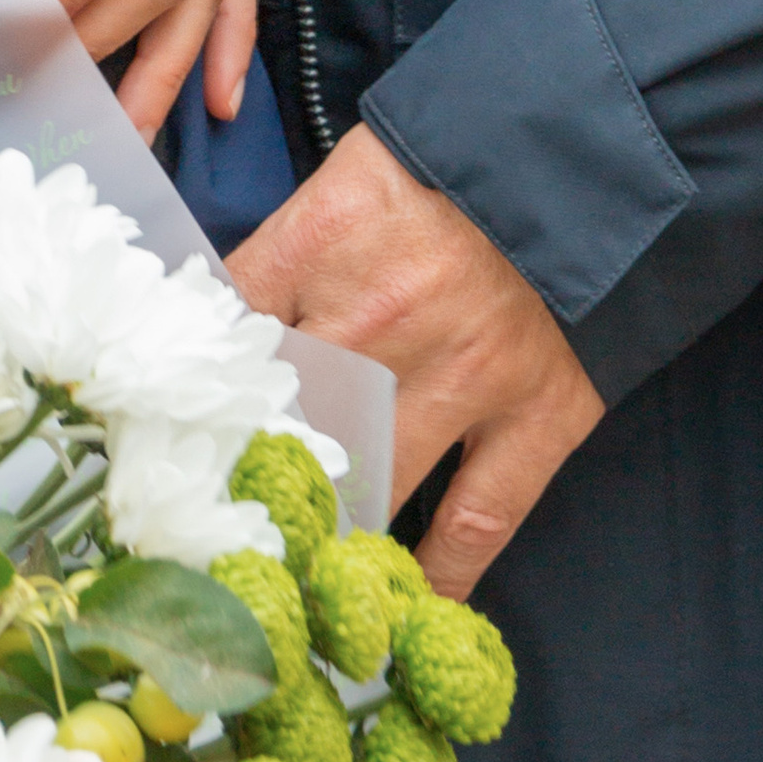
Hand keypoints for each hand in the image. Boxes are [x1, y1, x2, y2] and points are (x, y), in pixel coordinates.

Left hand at [227, 126, 604, 596]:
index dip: (192, 393)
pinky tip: (409, 607)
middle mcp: (377, 321)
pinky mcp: (538, 414)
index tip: (167, 444)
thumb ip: (279, 257)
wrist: (595, 154)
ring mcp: (461, 376)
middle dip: (250, 481)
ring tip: (299, 578)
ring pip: (371, 484)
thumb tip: (209, 320)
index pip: (223, 336)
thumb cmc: (454, 166)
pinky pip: (478, 517)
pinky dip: (442, 572)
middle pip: (287, 426)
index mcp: (316, 247)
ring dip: (332, 534)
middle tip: (221, 533)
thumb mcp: (343, 182)